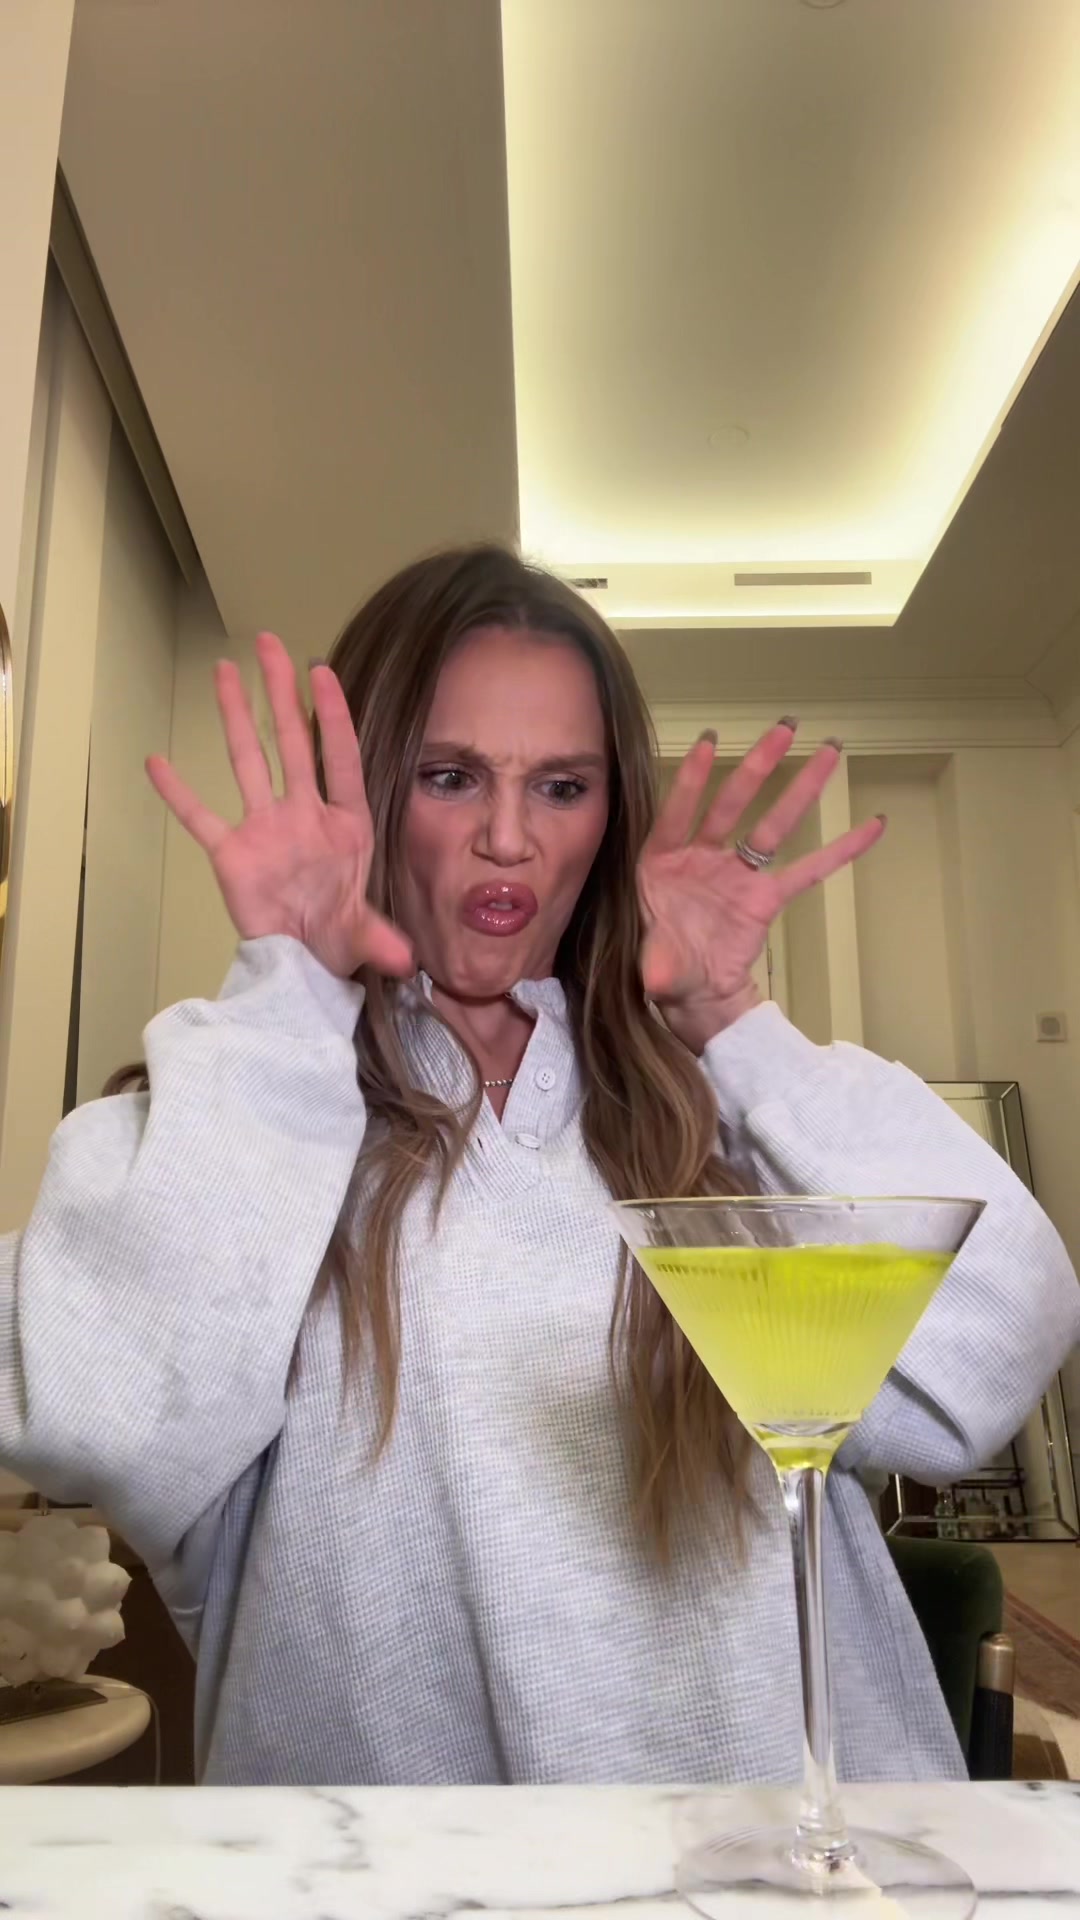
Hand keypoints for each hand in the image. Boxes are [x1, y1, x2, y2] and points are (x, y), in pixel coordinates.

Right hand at [146, 631, 412, 980]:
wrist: (300, 966)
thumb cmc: (337, 938)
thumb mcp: (365, 937)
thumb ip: (381, 940)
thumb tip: (403, 962)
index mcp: (344, 824)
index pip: (340, 758)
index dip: (332, 715)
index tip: (321, 671)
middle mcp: (303, 815)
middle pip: (292, 742)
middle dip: (282, 692)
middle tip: (270, 642)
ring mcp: (265, 830)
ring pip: (249, 762)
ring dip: (236, 716)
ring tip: (225, 670)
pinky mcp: (231, 854)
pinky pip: (200, 818)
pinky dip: (178, 793)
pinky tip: (156, 761)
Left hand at [637, 722, 883, 1051]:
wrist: (692, 993)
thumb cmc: (661, 968)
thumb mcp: (650, 966)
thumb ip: (653, 964)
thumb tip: (653, 978)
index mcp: (661, 864)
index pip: (677, 814)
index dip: (693, 781)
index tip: (708, 743)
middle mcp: (701, 858)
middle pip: (731, 804)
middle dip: (757, 767)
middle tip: (783, 728)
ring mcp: (737, 874)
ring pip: (772, 826)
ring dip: (801, 788)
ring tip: (829, 750)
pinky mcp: (766, 897)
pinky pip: (808, 871)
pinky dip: (841, 850)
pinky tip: (872, 826)